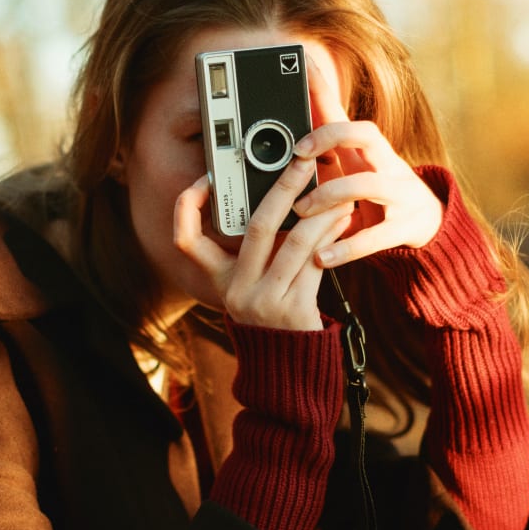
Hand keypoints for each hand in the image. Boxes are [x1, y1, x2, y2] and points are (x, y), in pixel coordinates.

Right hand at [174, 158, 352, 330]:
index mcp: (218, 279)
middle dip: (283, 188)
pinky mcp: (293, 311)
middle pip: (256, 227)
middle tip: (303, 161)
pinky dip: (331, 237)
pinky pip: (315, 263)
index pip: (186, 240)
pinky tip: (342, 222)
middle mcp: (236, 290)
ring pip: (294, 242)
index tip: (205, 179)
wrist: (287, 368)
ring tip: (339, 194)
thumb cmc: (272, 314)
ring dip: (321, 213)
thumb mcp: (252, 284)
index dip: (187, 207)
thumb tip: (283, 197)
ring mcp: (263, 302)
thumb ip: (257, 250)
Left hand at [290, 60, 442, 267]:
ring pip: (366, 184)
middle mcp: (387, 164)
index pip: (347, 113)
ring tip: (301, 212)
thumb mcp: (355, 165)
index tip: (300, 85)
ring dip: (328, 196)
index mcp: (371, 150)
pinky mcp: (404, 227)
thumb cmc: (380, 190)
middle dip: (329, 137)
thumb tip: (294, 116)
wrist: (430, 224)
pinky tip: (322, 257)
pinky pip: (374, 237)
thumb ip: (327, 144)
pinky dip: (345, 248)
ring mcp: (400, 194)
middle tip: (299, 155)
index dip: (325, 99)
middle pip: (364, 134)